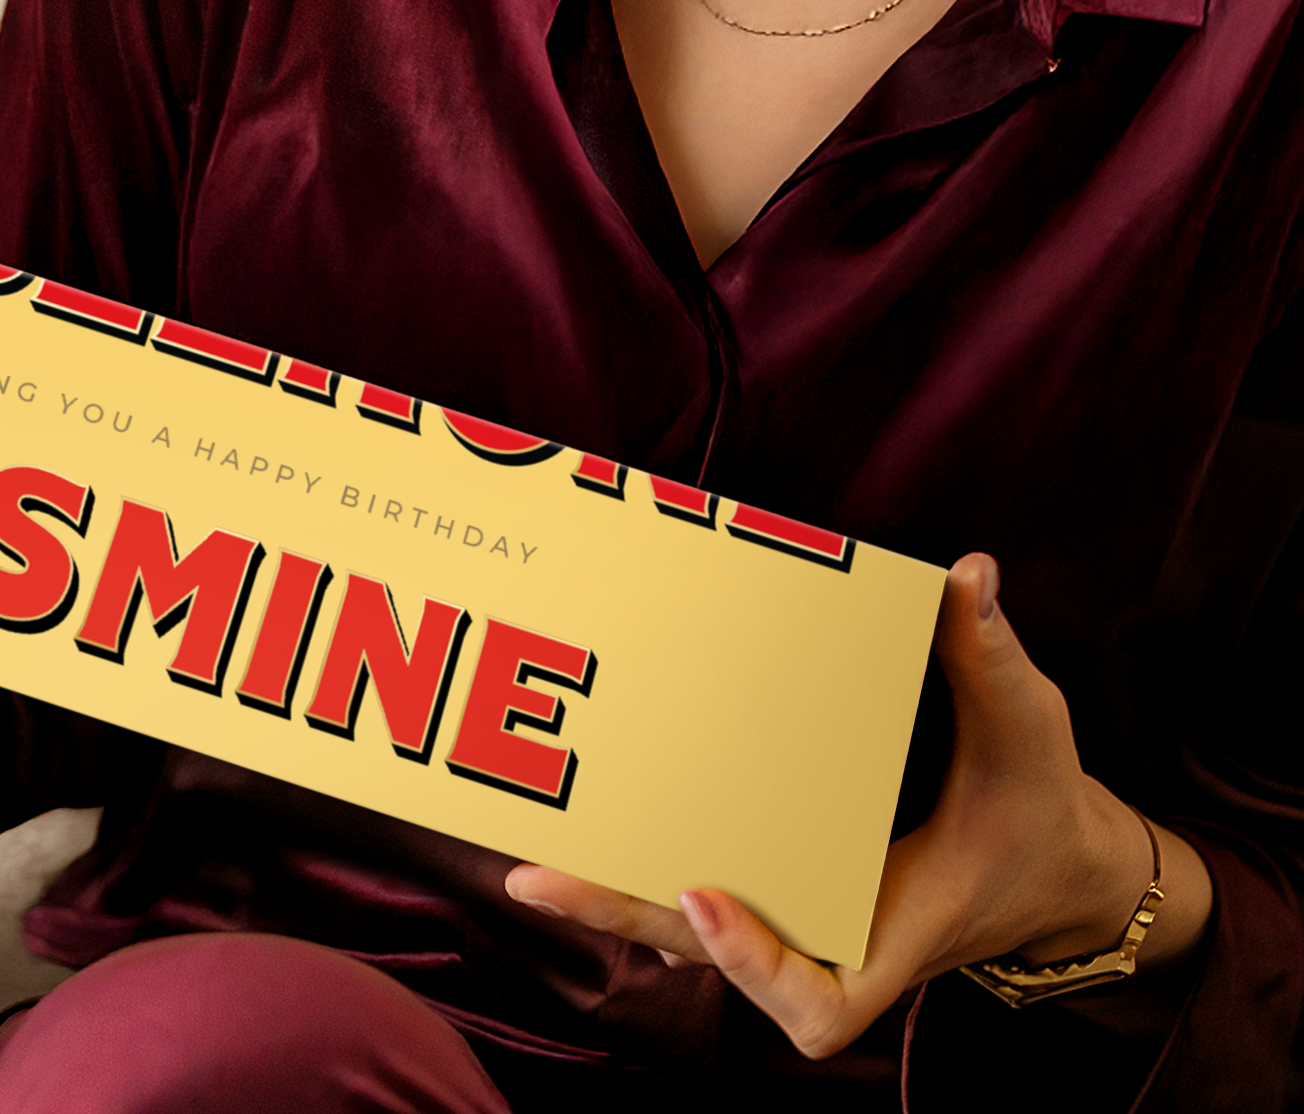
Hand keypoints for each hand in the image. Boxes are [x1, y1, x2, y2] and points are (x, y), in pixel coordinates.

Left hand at [505, 553, 1211, 1058]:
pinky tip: (584, 818)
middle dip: (621, 914)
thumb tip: (969, 574)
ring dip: (611, 894)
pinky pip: (696, 885)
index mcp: (891, 932)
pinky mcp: (778, 880)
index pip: (816, 1007)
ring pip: (685, 928)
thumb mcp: (1029, 732)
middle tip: (537, 873)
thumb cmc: (1039, 807)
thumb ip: (991, 658)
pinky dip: (643, 863)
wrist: (1055, 864)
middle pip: (706, 955)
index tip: (705, 895)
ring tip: (526, 856)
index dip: (753, 966)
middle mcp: (831, 937)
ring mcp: (797, 914)